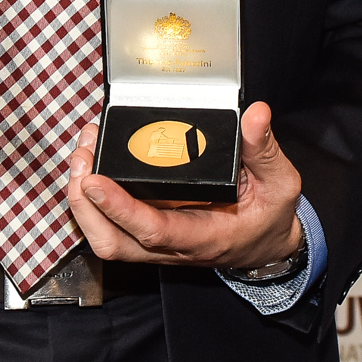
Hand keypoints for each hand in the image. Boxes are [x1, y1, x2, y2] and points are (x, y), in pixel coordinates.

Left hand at [66, 101, 304, 271]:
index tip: (95, 179)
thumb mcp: (279, 183)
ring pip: (105, 239)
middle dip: (86, 206)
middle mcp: (173, 247)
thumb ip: (264, 149)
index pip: (152, 230)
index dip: (119, 207)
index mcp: (204, 237)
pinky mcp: (149, 235)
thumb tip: (255, 114)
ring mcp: (157, 245)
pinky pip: (111, 227)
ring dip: (83, 204)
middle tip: (82, 158)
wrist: (267, 245)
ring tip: (82, 156)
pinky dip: (92, 201)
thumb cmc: (270, 216)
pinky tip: (91, 164)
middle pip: (113, 242)